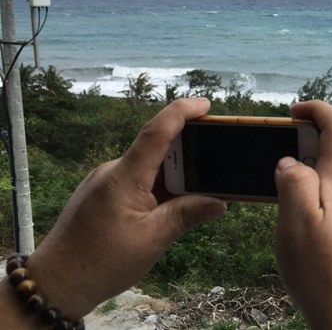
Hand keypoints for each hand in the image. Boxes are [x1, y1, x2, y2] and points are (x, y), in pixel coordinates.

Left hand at [19, 98, 226, 319]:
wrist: (55, 283)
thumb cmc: (101, 263)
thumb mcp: (153, 240)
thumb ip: (187, 215)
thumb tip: (220, 203)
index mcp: (124, 177)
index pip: (156, 132)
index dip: (182, 112)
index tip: (206, 105)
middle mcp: (113, 171)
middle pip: (157, 148)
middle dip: (188, 154)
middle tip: (215, 163)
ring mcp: (106, 181)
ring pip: (148, 168)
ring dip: (173, 176)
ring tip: (196, 195)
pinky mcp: (103, 193)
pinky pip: (137, 180)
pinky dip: (158, 187)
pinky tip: (170, 207)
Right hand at [274, 100, 331, 328]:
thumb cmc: (320, 266)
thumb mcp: (296, 218)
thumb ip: (293, 179)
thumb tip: (289, 160)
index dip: (315, 109)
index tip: (291, 111)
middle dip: (306, 137)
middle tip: (277, 148)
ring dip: (309, 162)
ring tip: (282, 178)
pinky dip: (315, 183)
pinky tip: (297, 205)